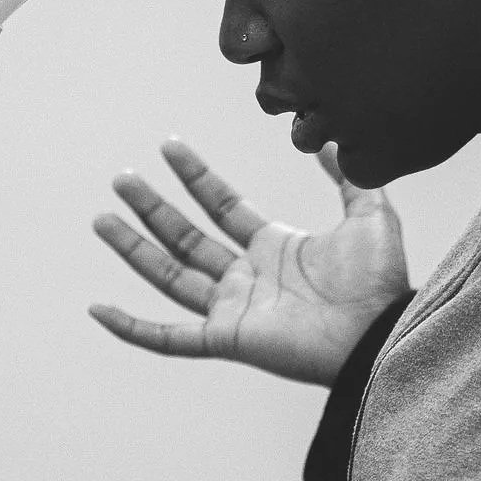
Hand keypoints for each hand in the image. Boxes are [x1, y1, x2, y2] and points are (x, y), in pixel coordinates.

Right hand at [89, 138, 409, 384]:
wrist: (381, 333)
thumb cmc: (380, 284)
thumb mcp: (370, 215)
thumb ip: (349, 177)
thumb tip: (327, 140)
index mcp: (273, 249)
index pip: (222, 206)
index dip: (196, 176)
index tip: (169, 146)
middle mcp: (246, 278)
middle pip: (186, 237)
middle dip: (152, 207)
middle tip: (122, 178)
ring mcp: (233, 310)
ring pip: (170, 276)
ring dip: (134, 249)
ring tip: (102, 218)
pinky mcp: (226, 340)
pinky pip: (169, 338)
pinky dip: (132, 328)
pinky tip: (98, 309)